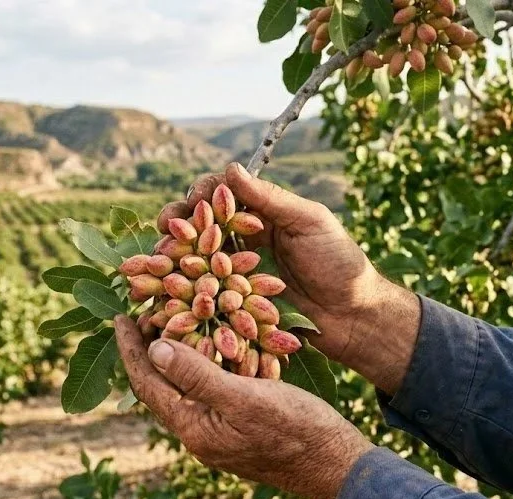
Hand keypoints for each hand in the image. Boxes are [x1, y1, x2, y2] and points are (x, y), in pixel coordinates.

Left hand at [115, 315, 373, 498]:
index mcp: (193, 428)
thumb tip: (154, 348)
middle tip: (140, 312)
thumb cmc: (295, 430)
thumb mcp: (245, 397)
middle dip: (146, 351)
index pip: (146, 385)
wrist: (337, 466)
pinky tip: (208, 345)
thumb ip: (197, 375)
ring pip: (183, 389)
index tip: (118, 317)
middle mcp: (198, 433)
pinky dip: (199, 365)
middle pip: (159, 388)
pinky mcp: (238, 427)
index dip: (131, 349)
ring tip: (168, 322)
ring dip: (172, 356)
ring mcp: (218, 432)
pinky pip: (207, 392)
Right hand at [160, 163, 420, 393]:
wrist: (354, 316)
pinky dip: (183, 289)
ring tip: (157, 256)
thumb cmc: (339, 263)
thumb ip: (270, 198)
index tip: (192, 200)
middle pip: (200, 226)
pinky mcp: (235, 304)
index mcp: (261, 216)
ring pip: (196, 258)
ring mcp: (237, 274)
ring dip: (173, 255)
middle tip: (163, 226)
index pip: (221, 196)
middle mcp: (243, 242)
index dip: (201, 195)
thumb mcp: (309, 222)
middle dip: (176, 223)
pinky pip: (205, 293)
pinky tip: (165, 287)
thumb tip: (232, 168)